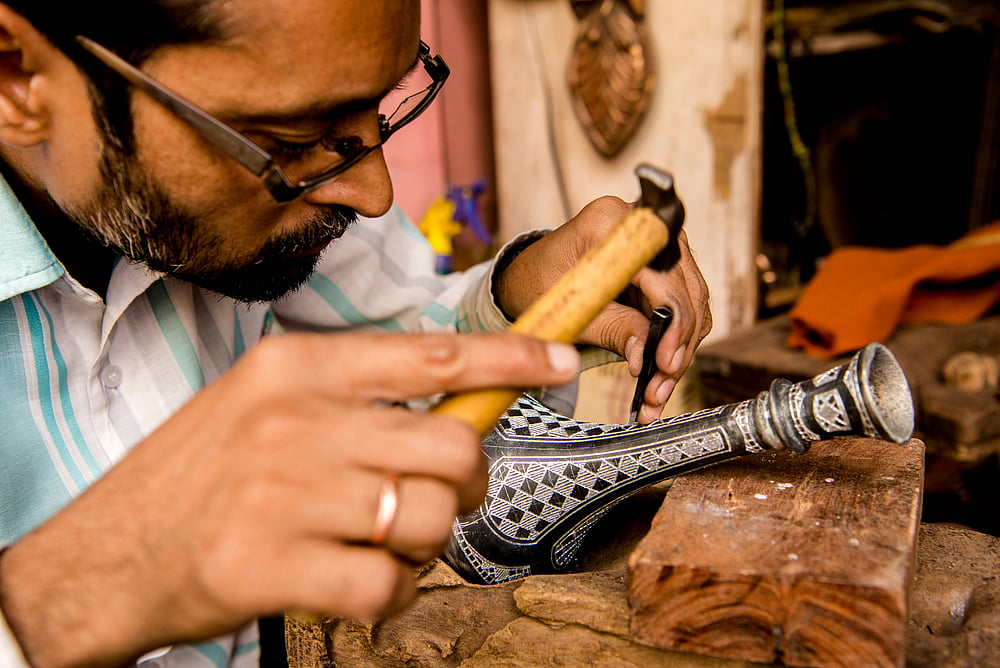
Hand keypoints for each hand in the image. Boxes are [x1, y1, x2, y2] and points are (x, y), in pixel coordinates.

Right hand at [0, 332, 578, 667]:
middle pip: (453, 447)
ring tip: (382, 546)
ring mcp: (283, 494)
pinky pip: (389, 586)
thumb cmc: (201, 477)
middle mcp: (295, 421)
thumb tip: (460, 407)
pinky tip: (359, 586)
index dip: (511, 359)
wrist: (104, 556)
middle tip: (446, 500)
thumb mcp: (267, 405)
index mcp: (298, 368)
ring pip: (431, 519)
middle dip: (470, 486)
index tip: (560, 363)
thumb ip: (358, 400)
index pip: (432, 354)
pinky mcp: (270, 566)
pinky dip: (393, 596)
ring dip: (426, 545)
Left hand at [495, 196, 711, 422]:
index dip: (671, 320)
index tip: (665, 360)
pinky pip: (684, 309)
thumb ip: (612, 329)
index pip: (661, 273)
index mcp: (612, 221)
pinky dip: (676, 344)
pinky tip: (660, 376)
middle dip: (677, 345)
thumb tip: (645, 359)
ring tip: (657, 391)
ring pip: (691, 304)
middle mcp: (645, 227)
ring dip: (679, 351)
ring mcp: (660, 245)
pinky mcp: (665, 269)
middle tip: (660, 387)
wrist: (532, 275)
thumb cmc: (540, 282)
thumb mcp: (569, 309)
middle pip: (684, 290)